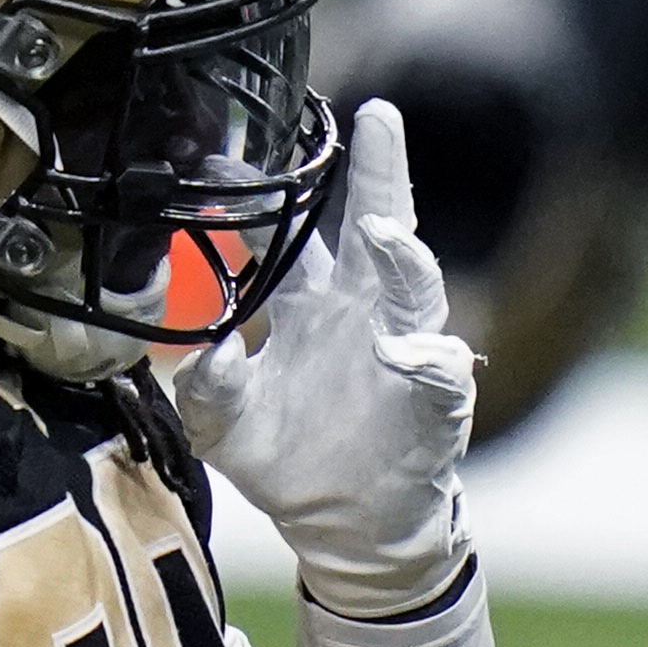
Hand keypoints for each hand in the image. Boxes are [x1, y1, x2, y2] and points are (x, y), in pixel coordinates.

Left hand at [171, 96, 478, 616]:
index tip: (228, 156)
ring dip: (404, 260)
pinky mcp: (437, 400)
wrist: (345, 527)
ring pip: (418, 288)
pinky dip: (425, 359)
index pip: (293, 232)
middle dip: (381, 172)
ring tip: (385, 235)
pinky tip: (404, 353)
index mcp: (310, 306)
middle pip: (381, 225)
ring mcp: (407, 349)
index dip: (264, 195)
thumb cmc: (290, 462)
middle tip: (378, 119)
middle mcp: (363, 313)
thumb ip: (208, 386)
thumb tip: (213, 347)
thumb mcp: (226, 427)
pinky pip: (439, 371)